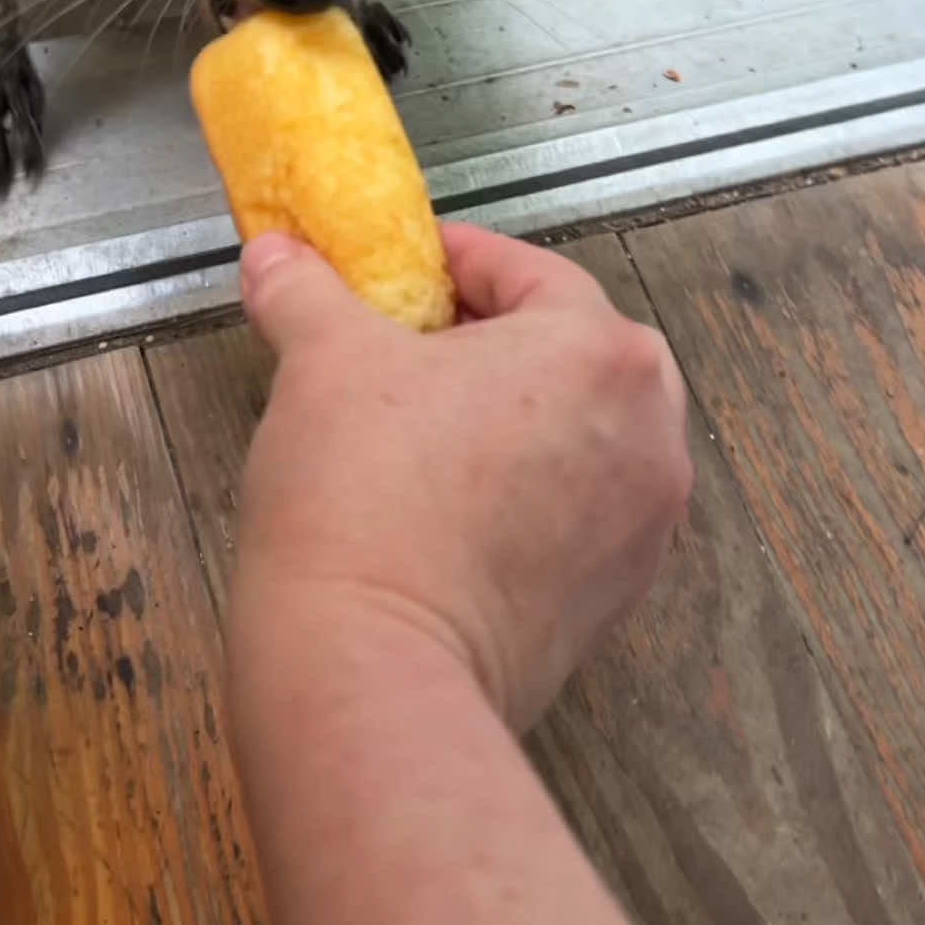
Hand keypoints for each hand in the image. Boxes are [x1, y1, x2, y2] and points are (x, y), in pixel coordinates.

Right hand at [233, 223, 691, 730]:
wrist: (372, 668)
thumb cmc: (363, 498)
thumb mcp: (321, 362)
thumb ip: (305, 291)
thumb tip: (276, 255)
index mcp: (599, 351)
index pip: (527, 271)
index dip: (450, 261)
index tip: (396, 270)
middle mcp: (648, 431)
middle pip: (571, 349)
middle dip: (493, 338)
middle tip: (411, 345)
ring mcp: (644, 523)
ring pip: (582, 431)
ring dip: (516, 415)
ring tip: (425, 425)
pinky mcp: (617, 596)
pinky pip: (578, 509)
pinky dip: (528, 491)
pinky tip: (449, 503)